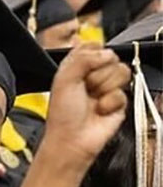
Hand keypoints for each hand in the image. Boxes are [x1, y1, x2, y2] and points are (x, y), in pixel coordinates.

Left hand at [41, 44, 129, 172]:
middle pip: (112, 57)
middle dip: (97, 74)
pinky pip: (123, 93)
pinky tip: (100, 110)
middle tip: (85, 89)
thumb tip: (106, 52)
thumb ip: (83, 58)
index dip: (92, 54)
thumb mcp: (64, 79)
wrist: (72, 140)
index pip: (93, 45)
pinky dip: (110, 102)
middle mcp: (92, 75)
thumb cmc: (63, 114)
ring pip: (122, 72)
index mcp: (76, 66)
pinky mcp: (119, 102)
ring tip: (93, 99)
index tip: (84, 67)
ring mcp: (107, 88)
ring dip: (105, 87)